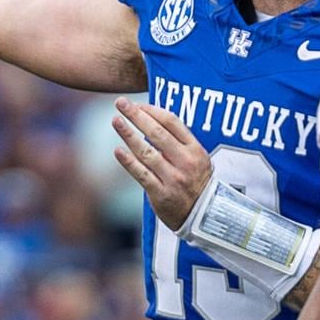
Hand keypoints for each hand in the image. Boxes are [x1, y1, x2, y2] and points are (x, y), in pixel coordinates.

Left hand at [112, 97, 211, 230]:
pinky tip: (118, 150)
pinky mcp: (161, 194)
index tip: (137, 104)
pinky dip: (128, 162)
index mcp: (195, 149)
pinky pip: (141, 174)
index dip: (153, 111)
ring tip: (115, 121)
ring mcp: (173, 178)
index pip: (172, 122)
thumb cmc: (196, 181)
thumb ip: (179, 141)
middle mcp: (185, 162)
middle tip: (121, 103)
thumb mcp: (198, 158)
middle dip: (137, 116)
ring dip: (129, 134)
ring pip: (147, 152)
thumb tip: (152, 118)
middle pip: (157, 133)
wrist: (203, 216)